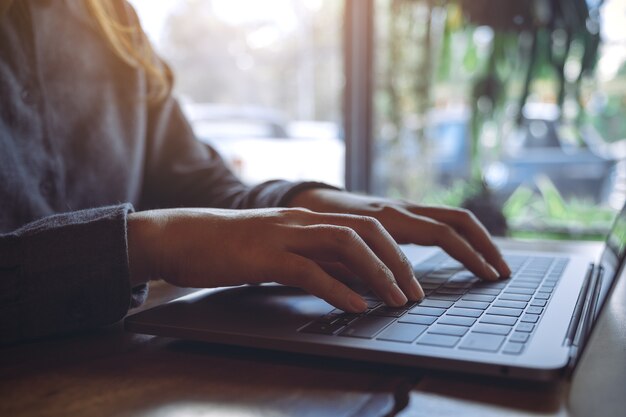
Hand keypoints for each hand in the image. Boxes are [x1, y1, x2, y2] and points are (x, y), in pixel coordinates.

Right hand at [127, 207, 421, 312]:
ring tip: (396, 300)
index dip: (393, 252)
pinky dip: (338, 288)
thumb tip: (351, 281)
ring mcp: (284, 235)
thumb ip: (314, 259)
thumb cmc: (226, 247)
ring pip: (345, 244)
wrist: (180, 236)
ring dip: (377, 273)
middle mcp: (301, 221)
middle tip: (413, 293)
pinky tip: (356, 306)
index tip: (409, 281)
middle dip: (396, 261)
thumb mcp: (278, 250)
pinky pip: (310, 270)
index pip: (363, 226)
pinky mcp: (264, 256)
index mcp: (306, 219)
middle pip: (365, 230)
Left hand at [288, 188, 510, 279]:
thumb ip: (360, 268)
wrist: (309, 200)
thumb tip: (386, 292)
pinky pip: (439, 220)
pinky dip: (459, 236)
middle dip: (484, 246)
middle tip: (502, 272)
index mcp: (388, 218)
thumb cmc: (319, 227)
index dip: (469, 256)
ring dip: (477, 240)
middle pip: (457, 220)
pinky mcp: (403, 213)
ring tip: (494, 265)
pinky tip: (467, 254)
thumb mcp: (334, 249)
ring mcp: (404, 208)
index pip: (443, 234)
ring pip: (452, 217)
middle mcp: (402, 209)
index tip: (488, 276)